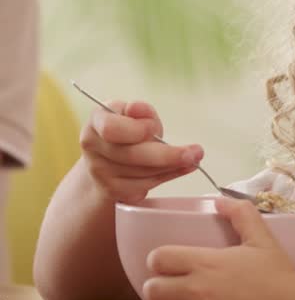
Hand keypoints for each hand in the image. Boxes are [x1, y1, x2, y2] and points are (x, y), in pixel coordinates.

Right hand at [79, 99, 203, 204]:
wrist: (106, 158)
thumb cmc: (125, 128)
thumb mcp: (132, 112)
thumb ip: (140, 111)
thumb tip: (137, 108)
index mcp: (96, 122)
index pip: (111, 129)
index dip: (136, 130)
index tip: (154, 129)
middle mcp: (93, 149)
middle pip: (132, 156)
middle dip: (168, 155)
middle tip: (196, 152)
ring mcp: (101, 173)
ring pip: (142, 173)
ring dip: (172, 166)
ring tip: (194, 158)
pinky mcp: (113, 191)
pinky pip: (145, 185)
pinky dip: (167, 176)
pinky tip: (182, 168)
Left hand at [142, 199, 294, 299]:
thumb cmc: (279, 274)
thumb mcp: (261, 237)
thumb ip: (239, 213)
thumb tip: (219, 200)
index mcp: (205, 262)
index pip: (157, 258)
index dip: (160, 260)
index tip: (171, 264)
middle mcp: (197, 291)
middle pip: (152, 290)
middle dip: (159, 287)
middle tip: (174, 287)